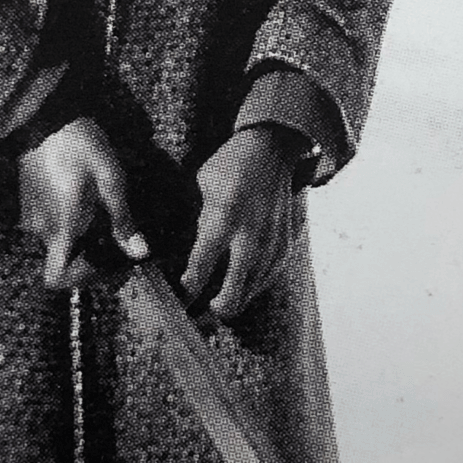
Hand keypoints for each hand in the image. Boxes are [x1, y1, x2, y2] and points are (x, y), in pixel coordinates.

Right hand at [17, 117, 147, 289]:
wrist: (46, 115)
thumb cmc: (80, 146)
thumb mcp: (110, 181)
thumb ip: (122, 221)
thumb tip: (139, 253)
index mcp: (61, 228)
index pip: (56, 278)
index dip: (78, 279)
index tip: (101, 263)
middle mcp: (40, 228)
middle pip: (62, 259)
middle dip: (87, 254)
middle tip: (113, 234)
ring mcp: (30, 214)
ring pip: (56, 240)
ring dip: (78, 234)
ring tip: (101, 210)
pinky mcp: (28, 199)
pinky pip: (48, 222)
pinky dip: (67, 219)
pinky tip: (84, 197)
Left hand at [181, 126, 300, 322]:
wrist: (273, 150)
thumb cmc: (231, 165)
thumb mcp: (204, 188)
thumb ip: (202, 224)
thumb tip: (196, 259)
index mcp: (224, 219)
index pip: (201, 268)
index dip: (187, 292)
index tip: (176, 302)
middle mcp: (251, 237)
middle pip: (233, 296)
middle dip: (212, 310)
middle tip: (197, 312)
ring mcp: (272, 244)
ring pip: (251, 294)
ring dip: (233, 300)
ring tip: (215, 302)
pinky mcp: (285, 246)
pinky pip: (267, 280)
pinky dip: (251, 287)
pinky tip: (239, 285)